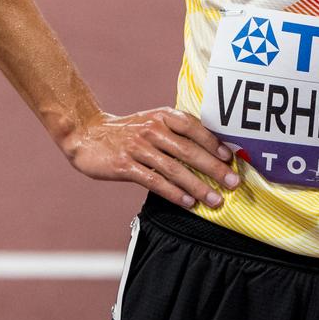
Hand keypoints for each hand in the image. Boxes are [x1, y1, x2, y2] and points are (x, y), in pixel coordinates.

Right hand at [64, 108, 240, 208]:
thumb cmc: (126, 131)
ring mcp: (137, 147)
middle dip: (213, 168)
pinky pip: (154, 181)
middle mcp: (151, 130)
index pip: (193, 128)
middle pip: (188, 151)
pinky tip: (187, 203)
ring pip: (173, 169)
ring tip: (215, 200)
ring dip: (197, 186)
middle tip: (233, 183)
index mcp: (161, 116)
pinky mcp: (124, 165)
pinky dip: (173, 192)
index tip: (231, 158)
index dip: (213, 143)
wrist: (86, 134)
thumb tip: (211, 152)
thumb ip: (176, 132)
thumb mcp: (151, 122)